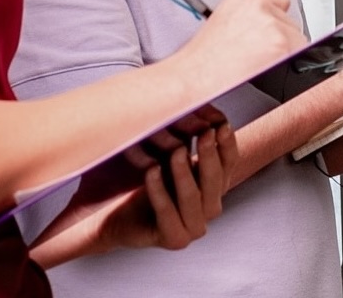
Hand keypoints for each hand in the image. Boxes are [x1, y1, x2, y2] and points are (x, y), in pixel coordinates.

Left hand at [94, 120, 240, 251]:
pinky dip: (160, 192)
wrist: (112, 214)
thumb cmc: (140, 179)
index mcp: (214, 186)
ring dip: (185, 173)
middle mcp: (209, 208)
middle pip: (216, 180)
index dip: (227, 144)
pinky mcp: (174, 239)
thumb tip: (197, 103)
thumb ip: (185, 136)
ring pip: (194, 198)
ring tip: (176, 152)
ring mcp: (193, 227)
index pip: (230, 163)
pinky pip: (168, 213)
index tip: (222, 124)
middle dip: (209, 155)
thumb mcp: (166, 152)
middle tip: (205, 134)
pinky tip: (152, 171)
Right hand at [178, 0, 305, 81]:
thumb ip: (250, 18)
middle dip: (280, 40)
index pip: (280, 3)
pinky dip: (288, 68)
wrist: (192, 80)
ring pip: (298, 42)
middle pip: (291, 24)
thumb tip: (271, 29)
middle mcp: (261, 5)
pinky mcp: (283, 46)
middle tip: (257, 57)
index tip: (266, 36)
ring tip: (256, 66)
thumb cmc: (202, 60)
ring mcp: (273, 25)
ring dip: (285, 54)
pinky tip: (265, 72)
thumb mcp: (223, 21)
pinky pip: (300, 58)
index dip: (274, 23)